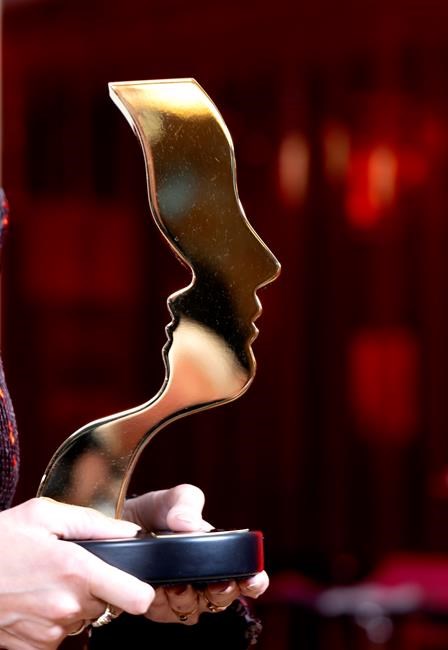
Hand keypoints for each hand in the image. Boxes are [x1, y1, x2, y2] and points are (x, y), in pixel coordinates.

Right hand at [0, 498, 153, 648]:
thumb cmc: (0, 540)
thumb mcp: (45, 514)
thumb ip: (94, 523)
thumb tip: (130, 532)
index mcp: (77, 570)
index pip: (135, 596)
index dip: (142, 589)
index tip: (138, 583)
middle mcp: (68, 606)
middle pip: (108, 600)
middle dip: (96, 584)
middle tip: (68, 566)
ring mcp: (51, 631)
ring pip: (84, 616)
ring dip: (73, 601)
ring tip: (45, 579)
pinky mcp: (35, 648)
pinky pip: (60, 633)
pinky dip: (53, 618)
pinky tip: (34, 599)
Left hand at [123, 484, 268, 624]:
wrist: (116, 525)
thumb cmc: (155, 513)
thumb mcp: (171, 499)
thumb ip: (185, 503)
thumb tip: (190, 524)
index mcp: (217, 556)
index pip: (246, 576)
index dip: (254, 581)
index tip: (253, 578)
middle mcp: (203, 581)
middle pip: (223, 598)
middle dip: (221, 593)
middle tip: (216, 583)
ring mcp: (180, 596)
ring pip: (193, 609)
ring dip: (187, 597)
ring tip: (177, 583)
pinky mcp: (154, 606)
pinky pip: (163, 611)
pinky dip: (161, 601)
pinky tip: (156, 588)